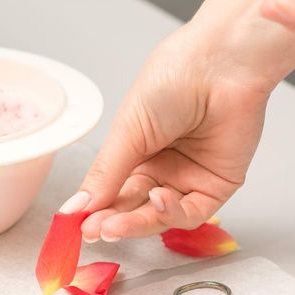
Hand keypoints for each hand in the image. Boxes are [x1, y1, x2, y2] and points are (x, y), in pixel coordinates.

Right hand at [57, 0, 294, 241]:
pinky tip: (157, 199)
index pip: (113, 190)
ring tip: (115, 224)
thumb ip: (104, 174)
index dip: (95, 209)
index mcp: (137, 150)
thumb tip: (74, 208)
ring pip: (160, 216)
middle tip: (93, 231)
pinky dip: (172, 212)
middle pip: (134, 207)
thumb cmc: (174, 79)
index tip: (75, 224)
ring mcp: (190, 178)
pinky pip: (192, 213)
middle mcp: (164, 167)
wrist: (220, 64)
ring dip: (137, 222)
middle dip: (113, 221)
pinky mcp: (218, 185)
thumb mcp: (128, 129)